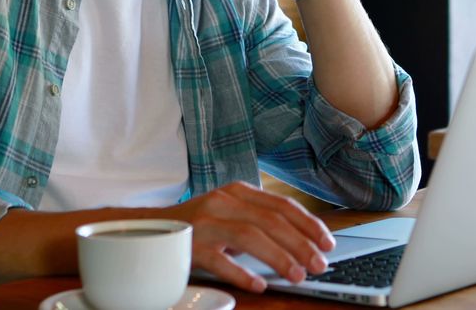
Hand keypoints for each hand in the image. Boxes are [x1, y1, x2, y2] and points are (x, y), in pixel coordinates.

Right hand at [162, 181, 335, 291]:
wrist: (148, 228)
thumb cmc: (198, 225)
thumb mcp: (230, 214)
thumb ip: (259, 222)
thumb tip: (301, 244)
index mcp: (238, 192)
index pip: (282, 205)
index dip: (309, 224)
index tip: (327, 242)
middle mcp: (223, 202)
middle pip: (271, 221)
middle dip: (300, 244)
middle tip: (319, 264)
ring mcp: (205, 222)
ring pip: (250, 236)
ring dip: (279, 257)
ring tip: (298, 275)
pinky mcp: (190, 244)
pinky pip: (219, 260)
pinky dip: (242, 273)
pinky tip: (259, 284)